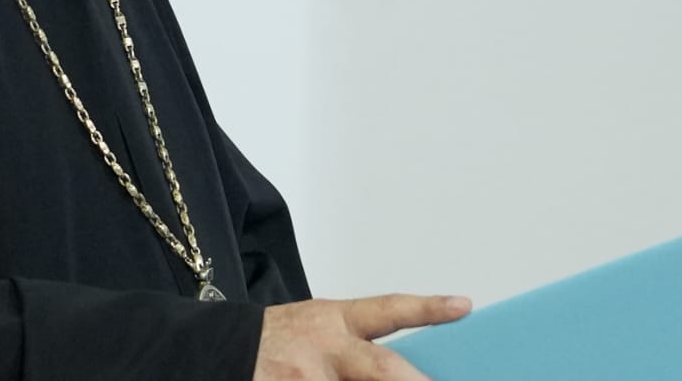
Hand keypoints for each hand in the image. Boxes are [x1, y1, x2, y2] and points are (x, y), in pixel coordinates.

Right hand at [253, 293, 471, 380]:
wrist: (218, 351)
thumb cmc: (274, 341)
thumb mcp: (315, 328)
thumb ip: (355, 344)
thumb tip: (403, 370)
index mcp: (333, 320)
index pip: (387, 310)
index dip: (427, 309)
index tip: (462, 307)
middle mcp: (324, 351)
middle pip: (382, 368)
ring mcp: (306, 380)